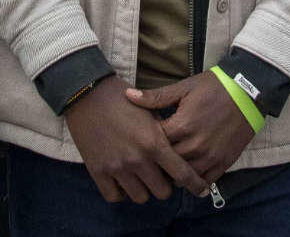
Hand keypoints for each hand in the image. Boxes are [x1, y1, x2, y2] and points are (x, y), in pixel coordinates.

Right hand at [63, 76, 207, 202]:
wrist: (87, 93)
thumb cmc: (121, 98)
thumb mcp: (149, 112)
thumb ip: (163, 135)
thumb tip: (176, 153)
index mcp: (154, 142)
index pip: (182, 173)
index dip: (195, 185)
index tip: (202, 190)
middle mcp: (138, 159)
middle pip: (162, 192)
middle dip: (164, 185)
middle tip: (160, 176)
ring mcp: (117, 167)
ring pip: (140, 197)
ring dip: (143, 189)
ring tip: (140, 178)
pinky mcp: (98, 171)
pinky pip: (114, 197)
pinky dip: (120, 192)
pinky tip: (122, 181)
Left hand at [126, 73, 255, 184]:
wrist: (249, 92)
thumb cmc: (214, 87)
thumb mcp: (184, 88)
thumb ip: (155, 97)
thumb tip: (128, 95)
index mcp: (182, 125)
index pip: (154, 144)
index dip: (145, 143)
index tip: (141, 141)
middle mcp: (196, 145)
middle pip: (167, 163)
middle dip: (157, 161)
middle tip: (150, 158)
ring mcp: (211, 156)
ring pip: (184, 176)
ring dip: (174, 173)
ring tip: (167, 166)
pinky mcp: (224, 163)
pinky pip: (204, 181)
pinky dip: (194, 179)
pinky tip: (187, 172)